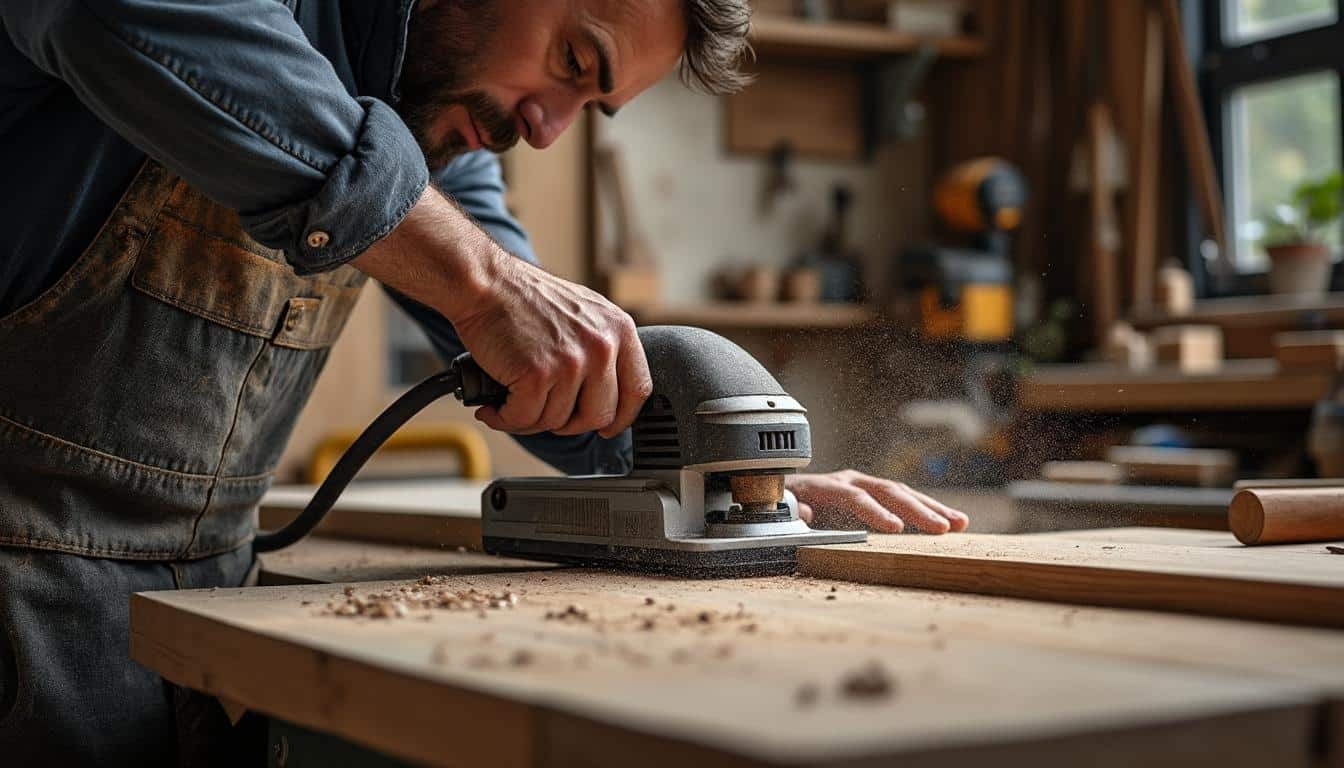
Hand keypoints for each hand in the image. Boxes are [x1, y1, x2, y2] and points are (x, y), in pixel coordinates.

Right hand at [354, 187, 651, 436]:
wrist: (485, 282)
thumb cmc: (524, 297)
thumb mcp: (584, 312)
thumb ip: (602, 347)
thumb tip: (605, 392)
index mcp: (619, 329)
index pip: (638, 389)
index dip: (622, 416)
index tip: (608, 426)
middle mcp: (602, 346)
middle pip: (599, 416)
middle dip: (569, 423)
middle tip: (545, 413)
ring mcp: (571, 362)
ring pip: (558, 421)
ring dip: (530, 419)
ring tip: (511, 401)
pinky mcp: (538, 375)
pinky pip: (525, 419)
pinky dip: (504, 419)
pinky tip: (494, 407)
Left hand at [786, 470, 967, 533]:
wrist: (784, 494)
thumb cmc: (786, 508)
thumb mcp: (782, 512)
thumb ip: (794, 514)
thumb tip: (804, 513)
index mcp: (827, 486)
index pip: (854, 498)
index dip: (875, 513)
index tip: (895, 528)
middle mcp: (851, 481)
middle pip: (887, 492)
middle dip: (916, 510)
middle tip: (942, 528)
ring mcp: (866, 485)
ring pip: (903, 493)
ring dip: (932, 508)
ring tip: (959, 523)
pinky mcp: (877, 495)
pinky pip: (906, 500)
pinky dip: (929, 511)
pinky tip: (952, 522)